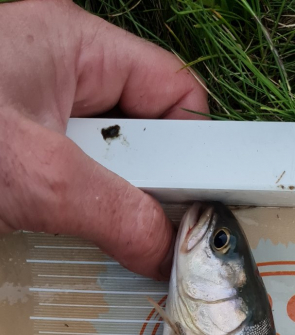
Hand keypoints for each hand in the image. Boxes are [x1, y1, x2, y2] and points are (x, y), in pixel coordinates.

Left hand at [0, 0, 208, 277]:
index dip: (193, 150)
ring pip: (102, 168)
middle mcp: (57, 74)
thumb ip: (113, 211)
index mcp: (75, 46)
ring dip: (102, 208)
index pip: (173, 93)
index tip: (196, 207)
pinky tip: (52, 230)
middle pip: (141, 134)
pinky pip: (64, 186)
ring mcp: (30, 115)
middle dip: (143, 186)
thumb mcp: (37, 176)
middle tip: (130, 224)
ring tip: (74, 224)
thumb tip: (164, 249)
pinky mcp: (10, 156)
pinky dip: (69, 217)